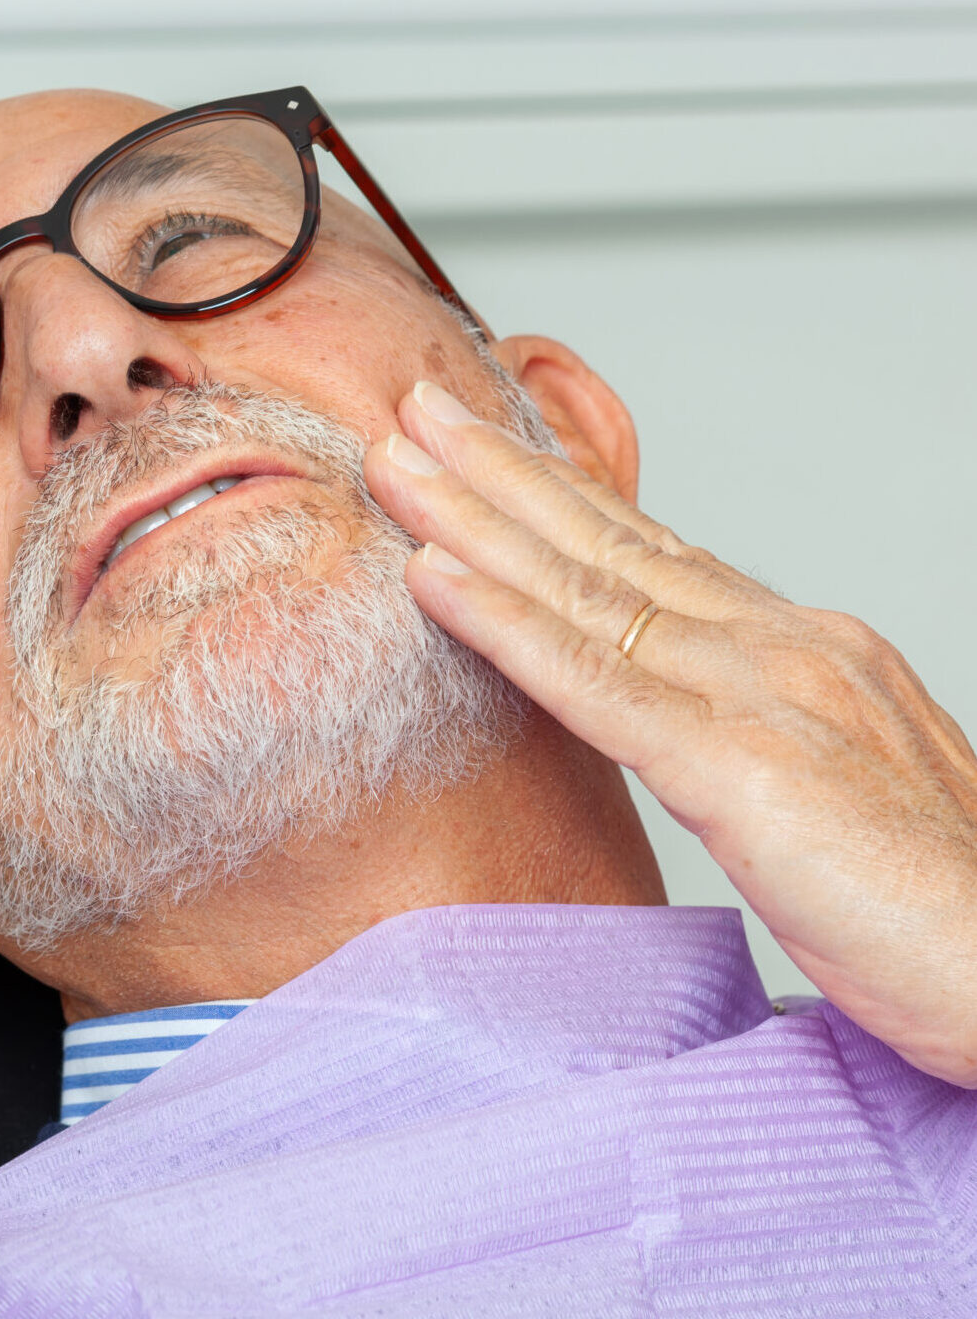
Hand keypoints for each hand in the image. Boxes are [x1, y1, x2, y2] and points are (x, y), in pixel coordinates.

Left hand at [365, 380, 976, 1085]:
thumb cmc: (946, 908)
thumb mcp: (839, 786)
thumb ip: (757, 734)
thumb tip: (683, 721)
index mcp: (806, 648)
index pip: (658, 552)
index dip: (564, 494)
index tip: (489, 448)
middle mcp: (783, 644)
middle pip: (613, 542)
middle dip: (503, 471)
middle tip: (419, 410)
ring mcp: (763, 692)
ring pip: (588, 587)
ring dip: (476, 519)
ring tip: (398, 462)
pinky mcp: (740, 765)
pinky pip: (595, 680)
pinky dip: (505, 621)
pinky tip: (433, 577)